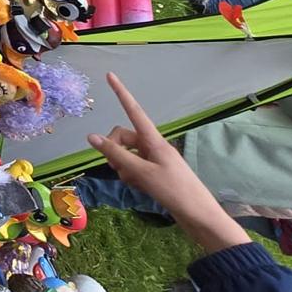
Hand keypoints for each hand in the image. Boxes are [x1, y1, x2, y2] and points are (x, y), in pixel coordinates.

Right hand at [87, 72, 249, 252]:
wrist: (199, 216)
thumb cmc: (174, 191)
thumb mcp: (142, 172)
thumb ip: (116, 154)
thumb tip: (92, 137)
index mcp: (153, 140)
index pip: (133, 110)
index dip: (121, 93)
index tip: (110, 74)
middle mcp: (153, 146)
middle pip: (123, 137)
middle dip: (115, 150)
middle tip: (118, 168)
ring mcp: (154, 160)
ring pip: (126, 154)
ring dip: (123, 167)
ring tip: (133, 183)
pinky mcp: (155, 174)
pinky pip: (134, 168)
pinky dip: (131, 176)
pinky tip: (139, 189)